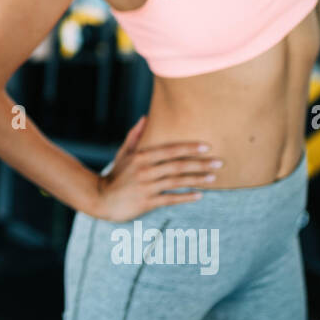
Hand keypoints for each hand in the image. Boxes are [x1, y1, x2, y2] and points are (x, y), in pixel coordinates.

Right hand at [88, 115, 220, 222]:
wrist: (101, 198)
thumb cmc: (116, 175)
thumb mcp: (124, 153)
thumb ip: (136, 135)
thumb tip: (146, 117)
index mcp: (141, 156)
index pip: (170, 150)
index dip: (189, 148)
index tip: (206, 146)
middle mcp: (145, 170)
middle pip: (177, 165)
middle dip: (200, 163)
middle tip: (219, 162)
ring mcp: (146, 186)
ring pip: (176, 181)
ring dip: (197, 179)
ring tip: (213, 177)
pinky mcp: (147, 202)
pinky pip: (170, 198)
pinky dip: (185, 197)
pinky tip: (199, 195)